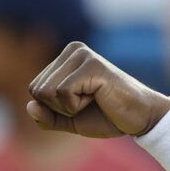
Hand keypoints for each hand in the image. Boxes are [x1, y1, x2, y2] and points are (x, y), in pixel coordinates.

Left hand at [26, 42, 169, 138]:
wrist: (140, 118)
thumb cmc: (107, 116)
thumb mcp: (69, 120)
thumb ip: (46, 116)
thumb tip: (30, 106)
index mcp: (65, 57)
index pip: (34, 89)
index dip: (53, 108)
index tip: (79, 104)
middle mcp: (72, 49)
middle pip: (37, 90)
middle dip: (59, 108)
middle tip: (88, 104)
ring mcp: (82, 55)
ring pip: (47, 92)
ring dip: (68, 107)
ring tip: (93, 100)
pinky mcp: (92, 65)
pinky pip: (62, 94)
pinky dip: (76, 106)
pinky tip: (98, 98)